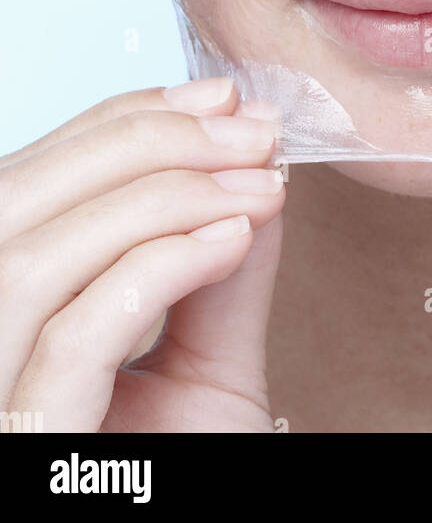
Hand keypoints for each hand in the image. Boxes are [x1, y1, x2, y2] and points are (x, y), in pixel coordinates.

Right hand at [0, 77, 285, 432]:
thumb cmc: (191, 477)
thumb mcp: (207, 370)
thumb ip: (218, 277)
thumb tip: (249, 170)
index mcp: (5, 320)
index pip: (28, 186)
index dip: (120, 123)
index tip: (221, 100)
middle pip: (17, 201)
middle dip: (147, 143)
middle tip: (253, 133)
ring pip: (35, 257)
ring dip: (162, 196)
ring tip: (260, 187)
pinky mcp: (28, 443)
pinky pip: (75, 331)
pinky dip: (161, 265)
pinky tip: (232, 241)